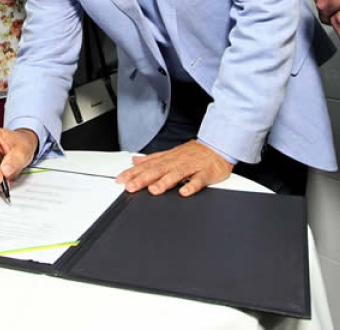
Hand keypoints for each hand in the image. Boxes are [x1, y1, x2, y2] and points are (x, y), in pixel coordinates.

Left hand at [116, 140, 232, 196]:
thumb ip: (153, 159)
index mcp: (168, 158)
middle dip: (143, 179)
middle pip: (159, 170)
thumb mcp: (171, 154)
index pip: (148, 166)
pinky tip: (184, 192)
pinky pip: (199, 180)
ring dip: (165, 182)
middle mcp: (178, 161)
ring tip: (154, 190)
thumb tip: (135, 161)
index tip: (121, 180)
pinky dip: (192, 185)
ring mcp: (192, 167)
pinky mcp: (206, 173)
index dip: (133, 173)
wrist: (219, 146)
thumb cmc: (194, 153)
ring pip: (177, 174)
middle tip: (131, 187)